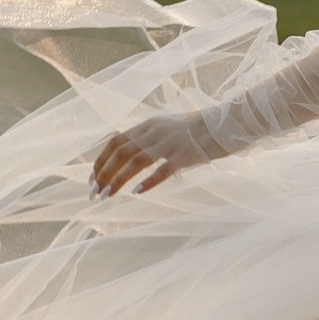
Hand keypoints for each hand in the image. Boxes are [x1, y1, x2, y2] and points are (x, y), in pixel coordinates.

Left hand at [90, 111, 220, 197]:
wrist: (225, 123)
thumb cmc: (198, 130)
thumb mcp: (168, 127)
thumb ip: (150, 138)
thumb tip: (131, 154)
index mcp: (149, 125)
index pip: (116, 141)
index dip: (101, 159)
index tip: (92, 177)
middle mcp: (155, 132)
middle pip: (121, 151)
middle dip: (104, 172)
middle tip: (95, 192)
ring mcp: (170, 143)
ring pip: (135, 161)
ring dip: (117, 179)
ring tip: (106, 195)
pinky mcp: (185, 155)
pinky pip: (162, 170)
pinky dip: (148, 182)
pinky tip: (137, 193)